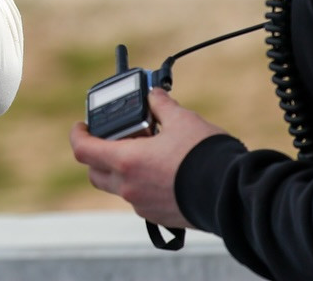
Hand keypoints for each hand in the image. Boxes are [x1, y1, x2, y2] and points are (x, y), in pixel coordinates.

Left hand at [69, 88, 226, 228]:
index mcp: (126, 161)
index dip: (78, 135)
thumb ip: (162, 105)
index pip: (83, 150)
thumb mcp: (183, 120)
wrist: (234, 195)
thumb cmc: (205, 156)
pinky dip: (142, 185)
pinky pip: (139, 200)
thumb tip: (155, 94)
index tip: (82, 126)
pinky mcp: (159, 217)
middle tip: (114, 140)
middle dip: (98, 155)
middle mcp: (129, 187)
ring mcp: (143, 205)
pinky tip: (163, 172)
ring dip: (122, 170)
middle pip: (95, 172)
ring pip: (118, 187)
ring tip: (146, 153)